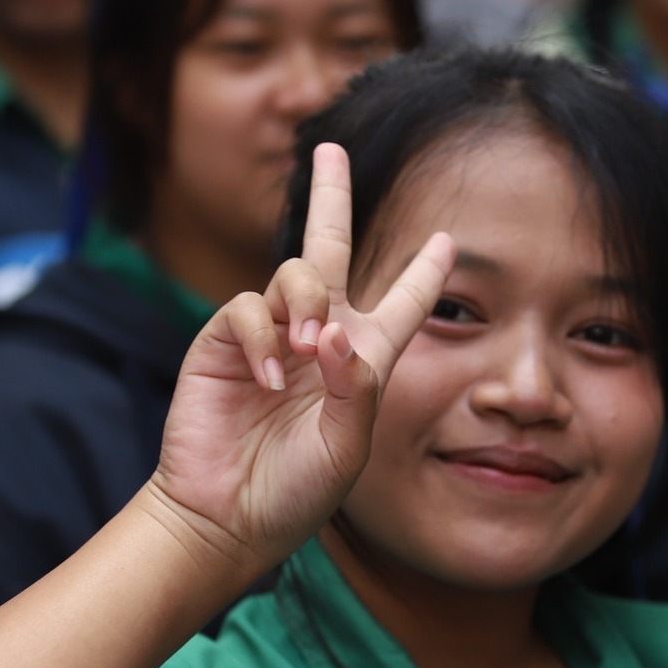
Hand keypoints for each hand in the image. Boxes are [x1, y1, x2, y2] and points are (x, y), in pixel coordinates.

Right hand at [143, 145, 454, 578]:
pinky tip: (269, 377)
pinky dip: (261, 337)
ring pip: (292, 275)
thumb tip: (333, 329)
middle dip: (330, 196)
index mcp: (361, 360)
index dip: (425, 273)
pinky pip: (245, 310)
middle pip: (328, 249)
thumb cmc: (295, 492)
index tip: (446, 239)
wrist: (228, 518)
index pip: (402, 305)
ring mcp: (268, 336)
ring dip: (306, 302)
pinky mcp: (221, 343)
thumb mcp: (348, 447)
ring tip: (307, 350)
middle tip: (330, 149)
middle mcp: (317, 337)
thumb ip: (356, 388)